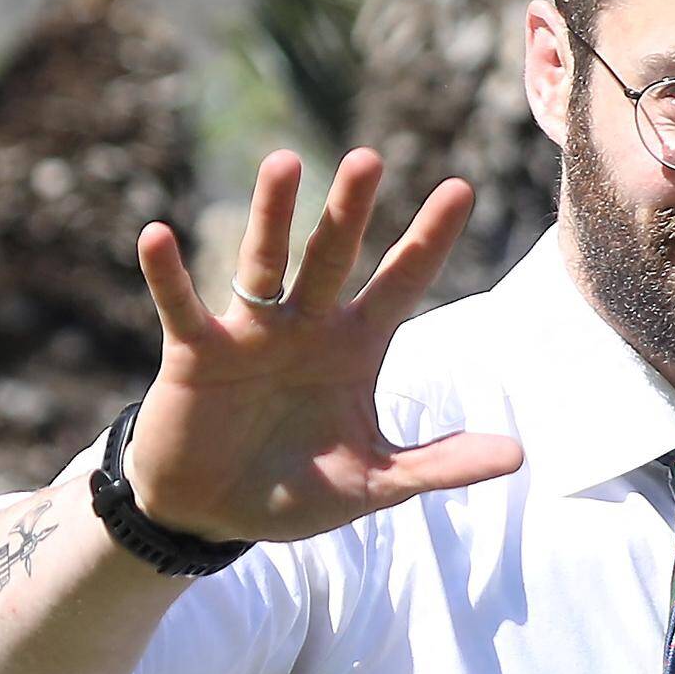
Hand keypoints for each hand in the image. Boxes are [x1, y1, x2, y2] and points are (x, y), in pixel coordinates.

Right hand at [124, 149, 523, 543]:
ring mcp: (250, 333)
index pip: (401, 282)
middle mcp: (306, 326)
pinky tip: (157, 235)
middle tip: (368, 159)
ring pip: (263, 263)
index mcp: (355, 347)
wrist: (212, 514)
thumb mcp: (373, 483)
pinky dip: (168, 275)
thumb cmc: (294, 491)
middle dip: (349, 210)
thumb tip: (516, 456)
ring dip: (270, 215)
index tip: (461, 187)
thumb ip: (437, 464)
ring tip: (283, 164)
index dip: (428, 239)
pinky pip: (181, 307)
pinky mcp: (195, 354)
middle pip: (332, 256)